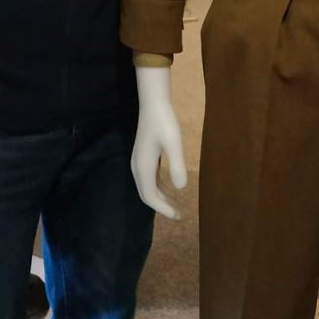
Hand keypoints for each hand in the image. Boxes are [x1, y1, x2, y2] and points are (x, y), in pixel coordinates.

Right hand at [132, 65, 186, 219]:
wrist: (153, 102)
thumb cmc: (164, 121)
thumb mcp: (174, 143)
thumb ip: (176, 165)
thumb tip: (180, 189)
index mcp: (143, 167)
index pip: (149, 196)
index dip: (163, 209)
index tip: (178, 216)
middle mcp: (138, 166)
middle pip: (146, 194)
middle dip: (160, 206)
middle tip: (178, 215)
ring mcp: (139, 160)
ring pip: (146, 186)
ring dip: (159, 197)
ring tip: (174, 205)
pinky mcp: (144, 154)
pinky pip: (149, 177)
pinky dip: (157, 186)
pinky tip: (169, 187)